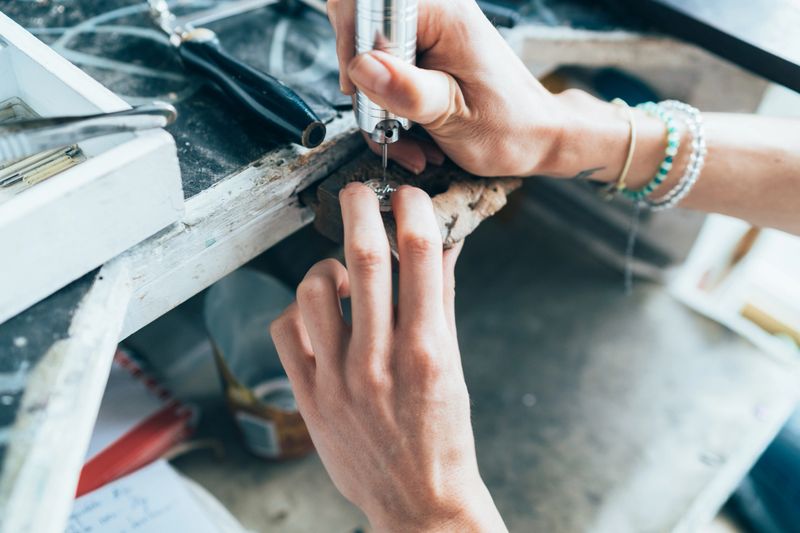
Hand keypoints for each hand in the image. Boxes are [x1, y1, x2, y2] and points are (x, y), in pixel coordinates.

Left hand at [271, 183, 505, 531]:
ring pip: (314, 290)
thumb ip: (441, 300)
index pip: (419, 255)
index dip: (411, 210)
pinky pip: (285, 330)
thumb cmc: (443, 434)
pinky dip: (298, 309)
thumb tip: (443, 244)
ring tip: (342, 275)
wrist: (418, 501)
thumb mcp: (454, 364)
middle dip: (360, 208)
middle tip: (360, 191)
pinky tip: (318, 315)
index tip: (407, 195)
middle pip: (363, 258)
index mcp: (428, 349)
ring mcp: (339, 379)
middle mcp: (380, 360)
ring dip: (327, 267)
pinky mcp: (308, 395)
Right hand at [327, 0, 565, 176]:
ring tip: (412, 140)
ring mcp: (427, 37)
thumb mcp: (456, 117)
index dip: (354, 50)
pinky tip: (415, 134)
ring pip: (368, 65)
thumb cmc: (511, 128)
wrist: (535, 138)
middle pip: (359, 36)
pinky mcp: (423, 57)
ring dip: (380, 112)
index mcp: (443, 15)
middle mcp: (433, 16)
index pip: (364, 5)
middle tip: (392, 125)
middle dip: (367, 91)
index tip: (370, 93)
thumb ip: (408, 91)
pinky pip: (385, 80)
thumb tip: (362, 67)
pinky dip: (392, 114)